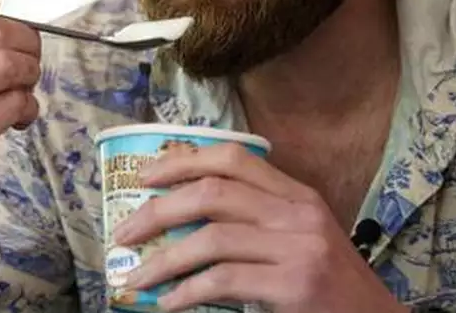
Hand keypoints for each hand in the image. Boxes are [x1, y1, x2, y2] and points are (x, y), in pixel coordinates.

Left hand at [111, 143, 406, 312]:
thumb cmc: (330, 287)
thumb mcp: (299, 239)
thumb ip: (256, 219)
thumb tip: (180, 215)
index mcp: (298, 195)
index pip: (234, 157)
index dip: (182, 161)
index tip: (145, 176)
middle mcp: (298, 214)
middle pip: (211, 192)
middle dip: (157, 210)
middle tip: (124, 232)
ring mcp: (299, 248)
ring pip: (211, 238)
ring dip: (163, 260)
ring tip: (137, 278)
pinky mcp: (295, 286)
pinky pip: (223, 281)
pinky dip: (187, 292)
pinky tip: (169, 303)